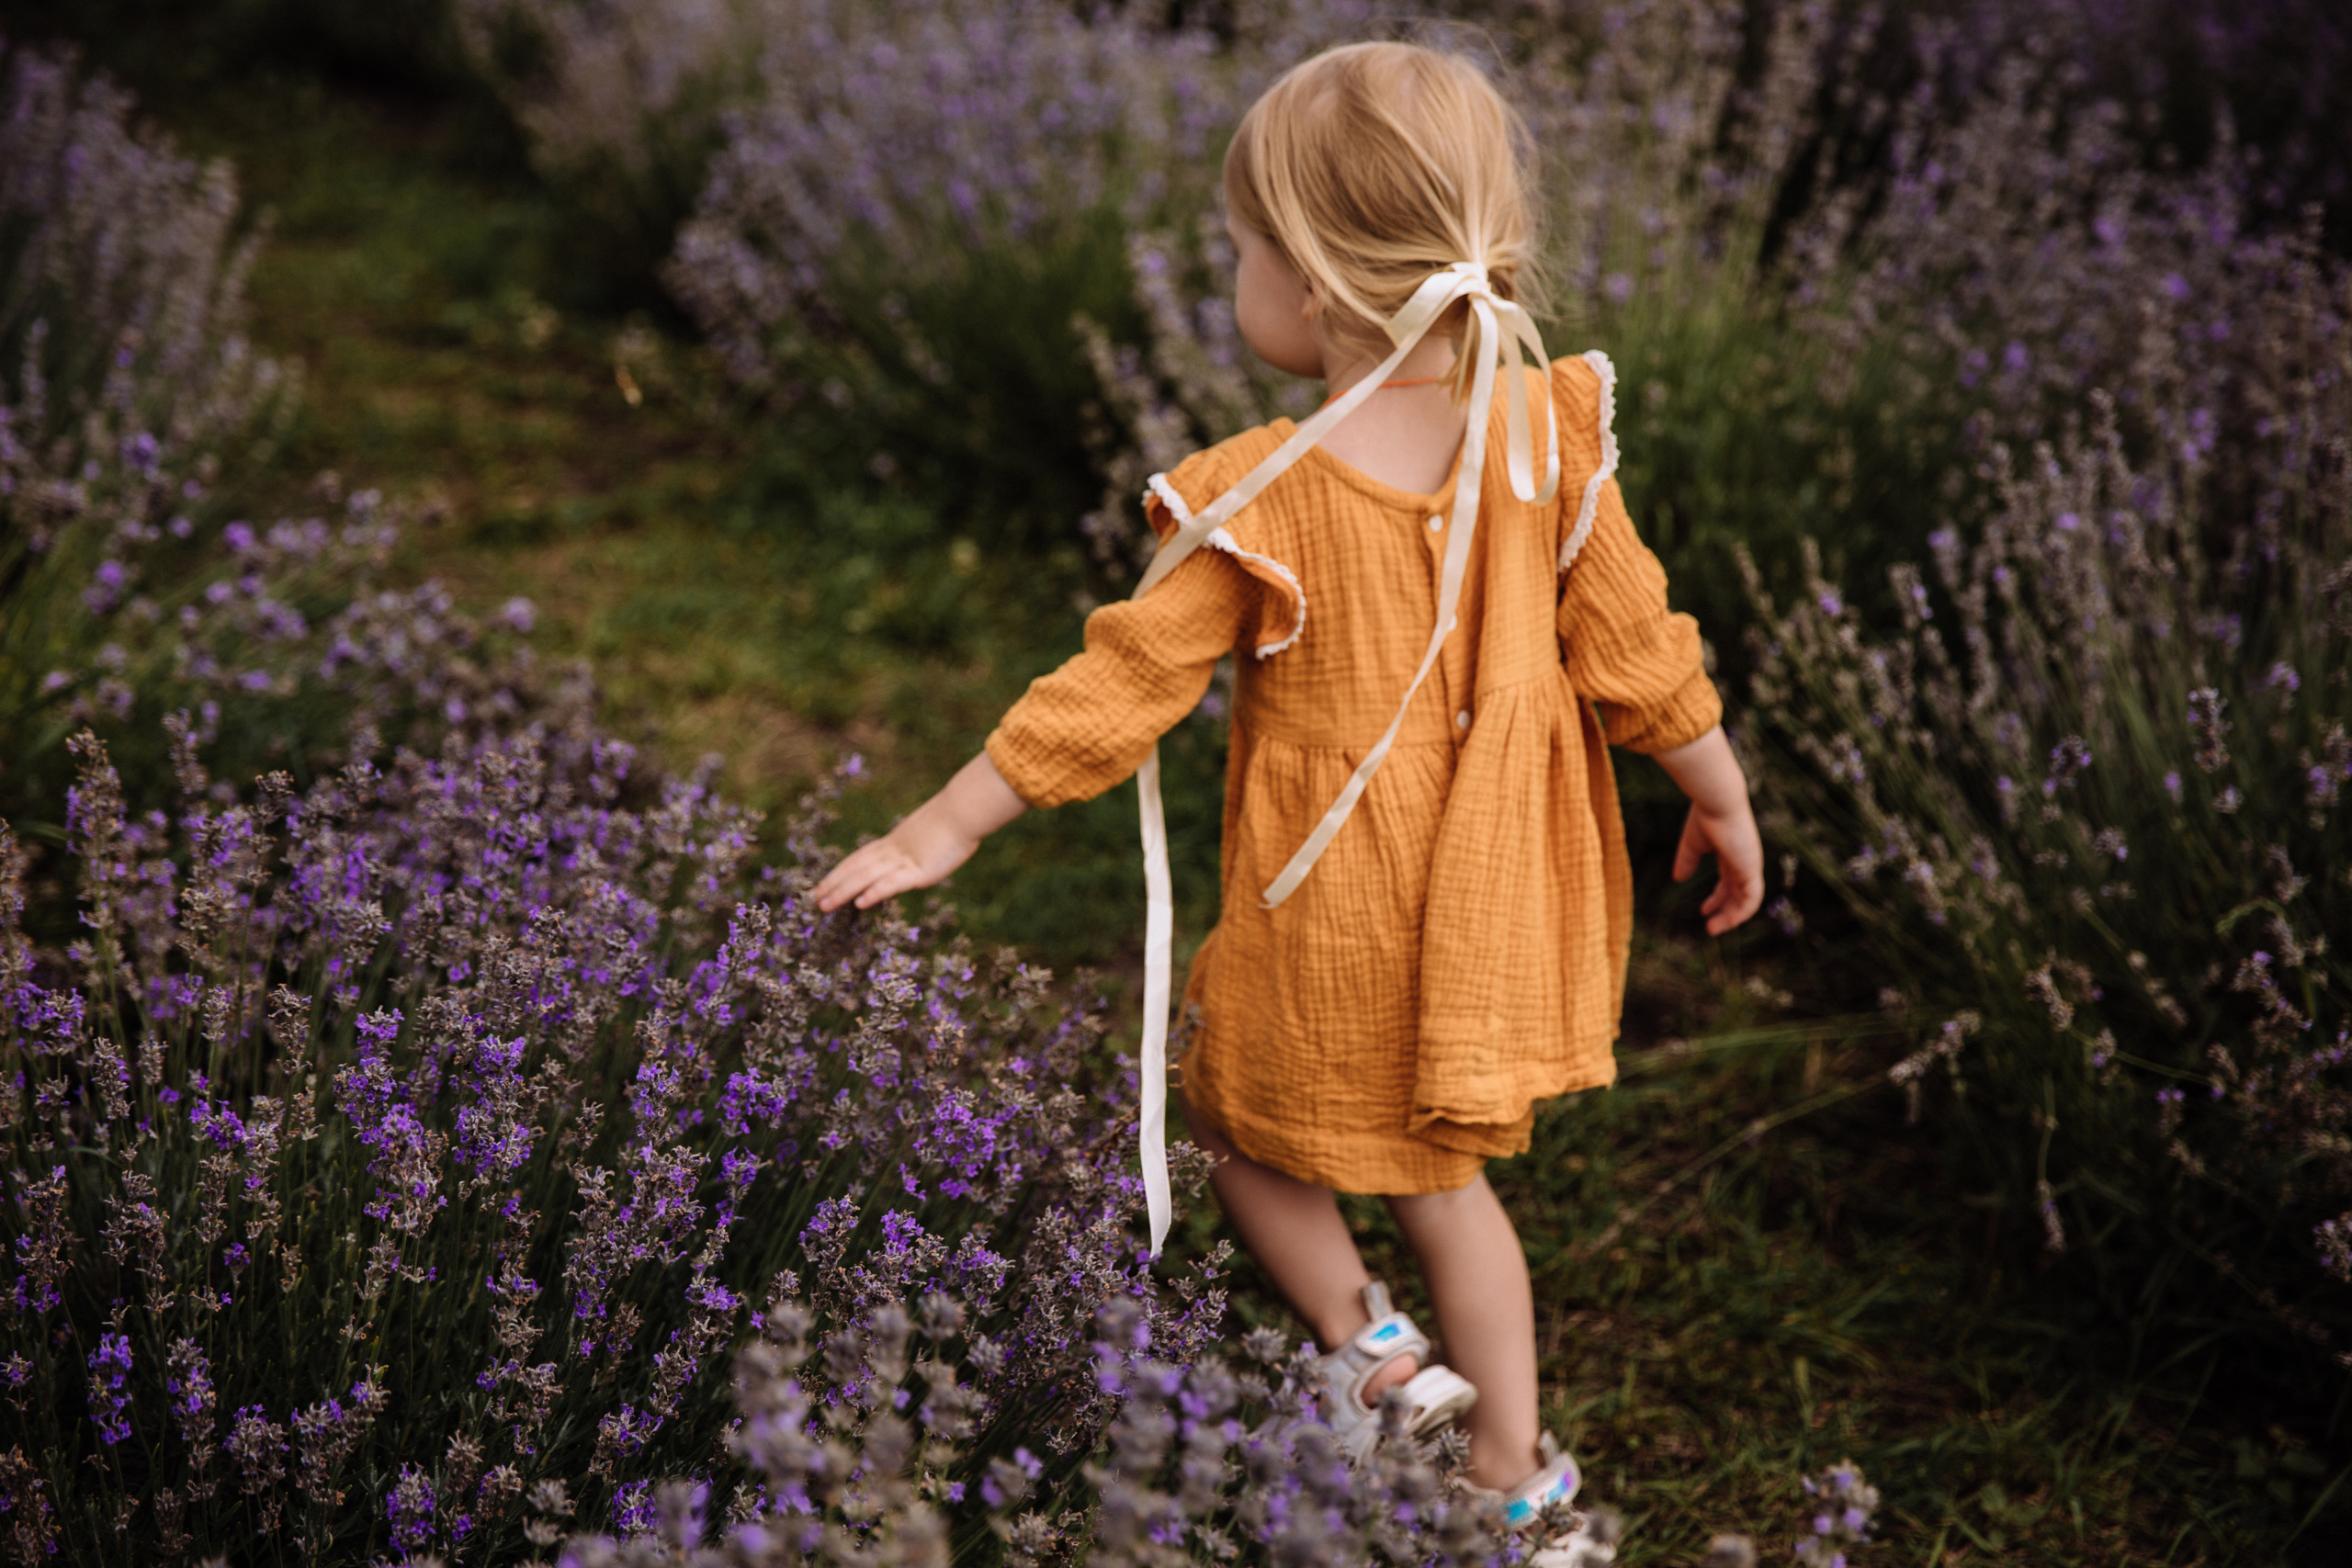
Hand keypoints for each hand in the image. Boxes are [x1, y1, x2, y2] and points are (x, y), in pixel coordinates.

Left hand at [812, 752, 1027, 912]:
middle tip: (813, 898)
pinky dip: (875, 892)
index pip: (859, 859)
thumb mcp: (929, 834)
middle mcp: (893, 851)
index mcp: (894, 843)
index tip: (823, 884)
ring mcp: (905, 861)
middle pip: (856, 868)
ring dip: (843, 891)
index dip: (839, 872)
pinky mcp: (919, 871)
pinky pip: (892, 883)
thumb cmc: (954, 819)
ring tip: (824, 905)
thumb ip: (919, 846)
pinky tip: (860, 903)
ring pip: (866, 877)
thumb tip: (918, 851)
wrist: (964, 810)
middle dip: (833, 884)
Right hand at [1672, 800, 1763, 935]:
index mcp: (1732, 854)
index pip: (1728, 882)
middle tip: (1710, 928)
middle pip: (1737, 894)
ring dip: (1732, 917)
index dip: (1717, 898)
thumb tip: (1678, 879)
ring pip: (1746, 901)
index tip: (1704, 910)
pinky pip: (1752, 899)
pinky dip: (1742, 913)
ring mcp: (1750, 867)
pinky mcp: (1751, 870)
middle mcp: (1744, 862)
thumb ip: (1687, 861)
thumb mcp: (1692, 845)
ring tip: (1713, 929)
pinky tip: (1729, 922)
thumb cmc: (1705, 817)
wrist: (1718, 803)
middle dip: (1725, 912)